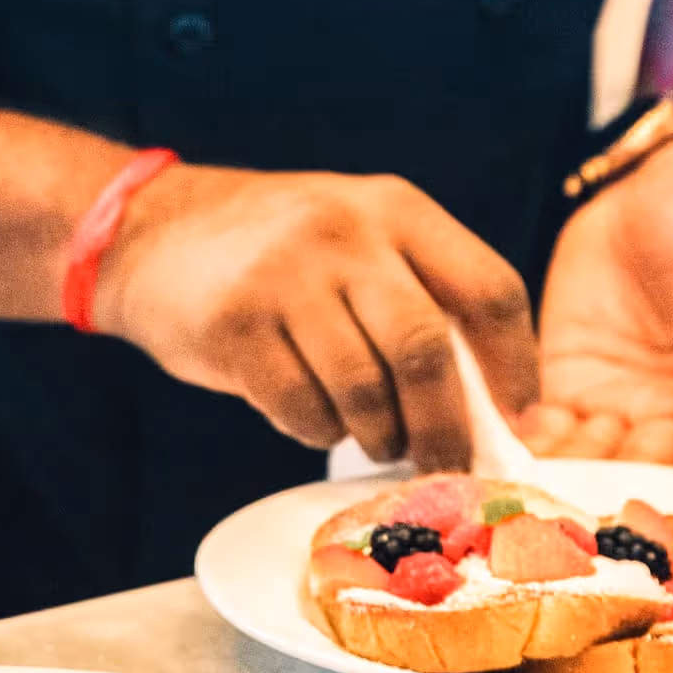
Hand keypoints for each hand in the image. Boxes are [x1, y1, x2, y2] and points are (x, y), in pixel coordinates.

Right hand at [91, 163, 536, 467]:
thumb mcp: (357, 236)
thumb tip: (492, 408)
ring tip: (373, 438)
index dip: (517, 366)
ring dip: (378, 436)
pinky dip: (318, 430)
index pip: (488, 289)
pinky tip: (311, 414)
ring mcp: (286, 276)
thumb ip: (419, 294)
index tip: (522, 421)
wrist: (149, 229)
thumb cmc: (278, 251)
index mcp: (396, 209)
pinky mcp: (235, 324)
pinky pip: (301, 409)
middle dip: (446, 427)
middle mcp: (345, 233)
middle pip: (426, 351)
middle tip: (447, 463)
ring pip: (364, 392)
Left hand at [527, 137, 672, 473]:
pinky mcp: (571, 390)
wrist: (651, 194)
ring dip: (571, 477)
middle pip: (659, 477)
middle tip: (590, 506)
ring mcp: (623, 409)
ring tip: (543, 479)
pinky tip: (508, 447)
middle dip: (627, 494)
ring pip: (599, 465)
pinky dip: (531, 446)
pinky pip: (550, 433)